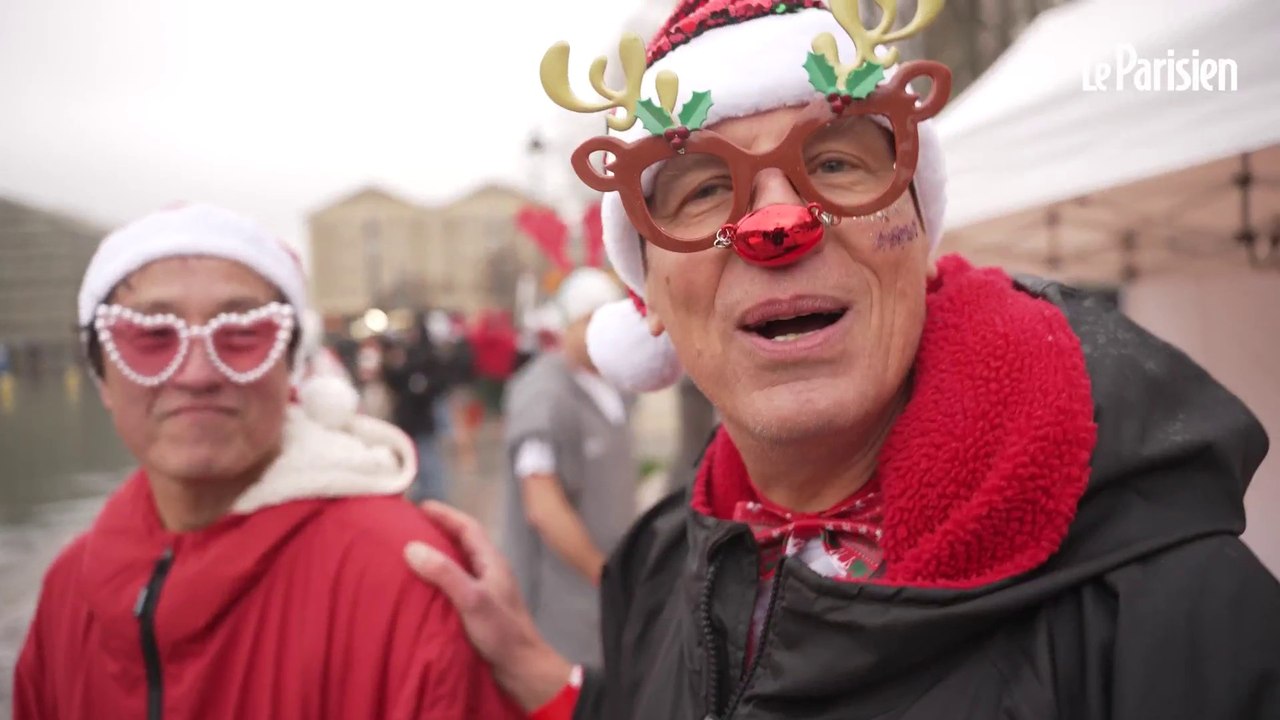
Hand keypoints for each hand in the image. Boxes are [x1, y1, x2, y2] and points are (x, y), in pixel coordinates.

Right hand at [404, 501, 572, 710]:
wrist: (522, 669)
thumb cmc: (502, 632)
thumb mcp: (472, 599)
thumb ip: (445, 573)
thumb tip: (412, 546)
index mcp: (492, 562)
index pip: (468, 527)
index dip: (445, 514)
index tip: (420, 506)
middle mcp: (489, 572)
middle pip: (462, 542)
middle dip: (438, 531)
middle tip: (409, 527)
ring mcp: (484, 591)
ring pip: (458, 564)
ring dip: (437, 555)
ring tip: (409, 553)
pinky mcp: (477, 610)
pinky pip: (454, 585)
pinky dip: (438, 579)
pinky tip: (421, 588)